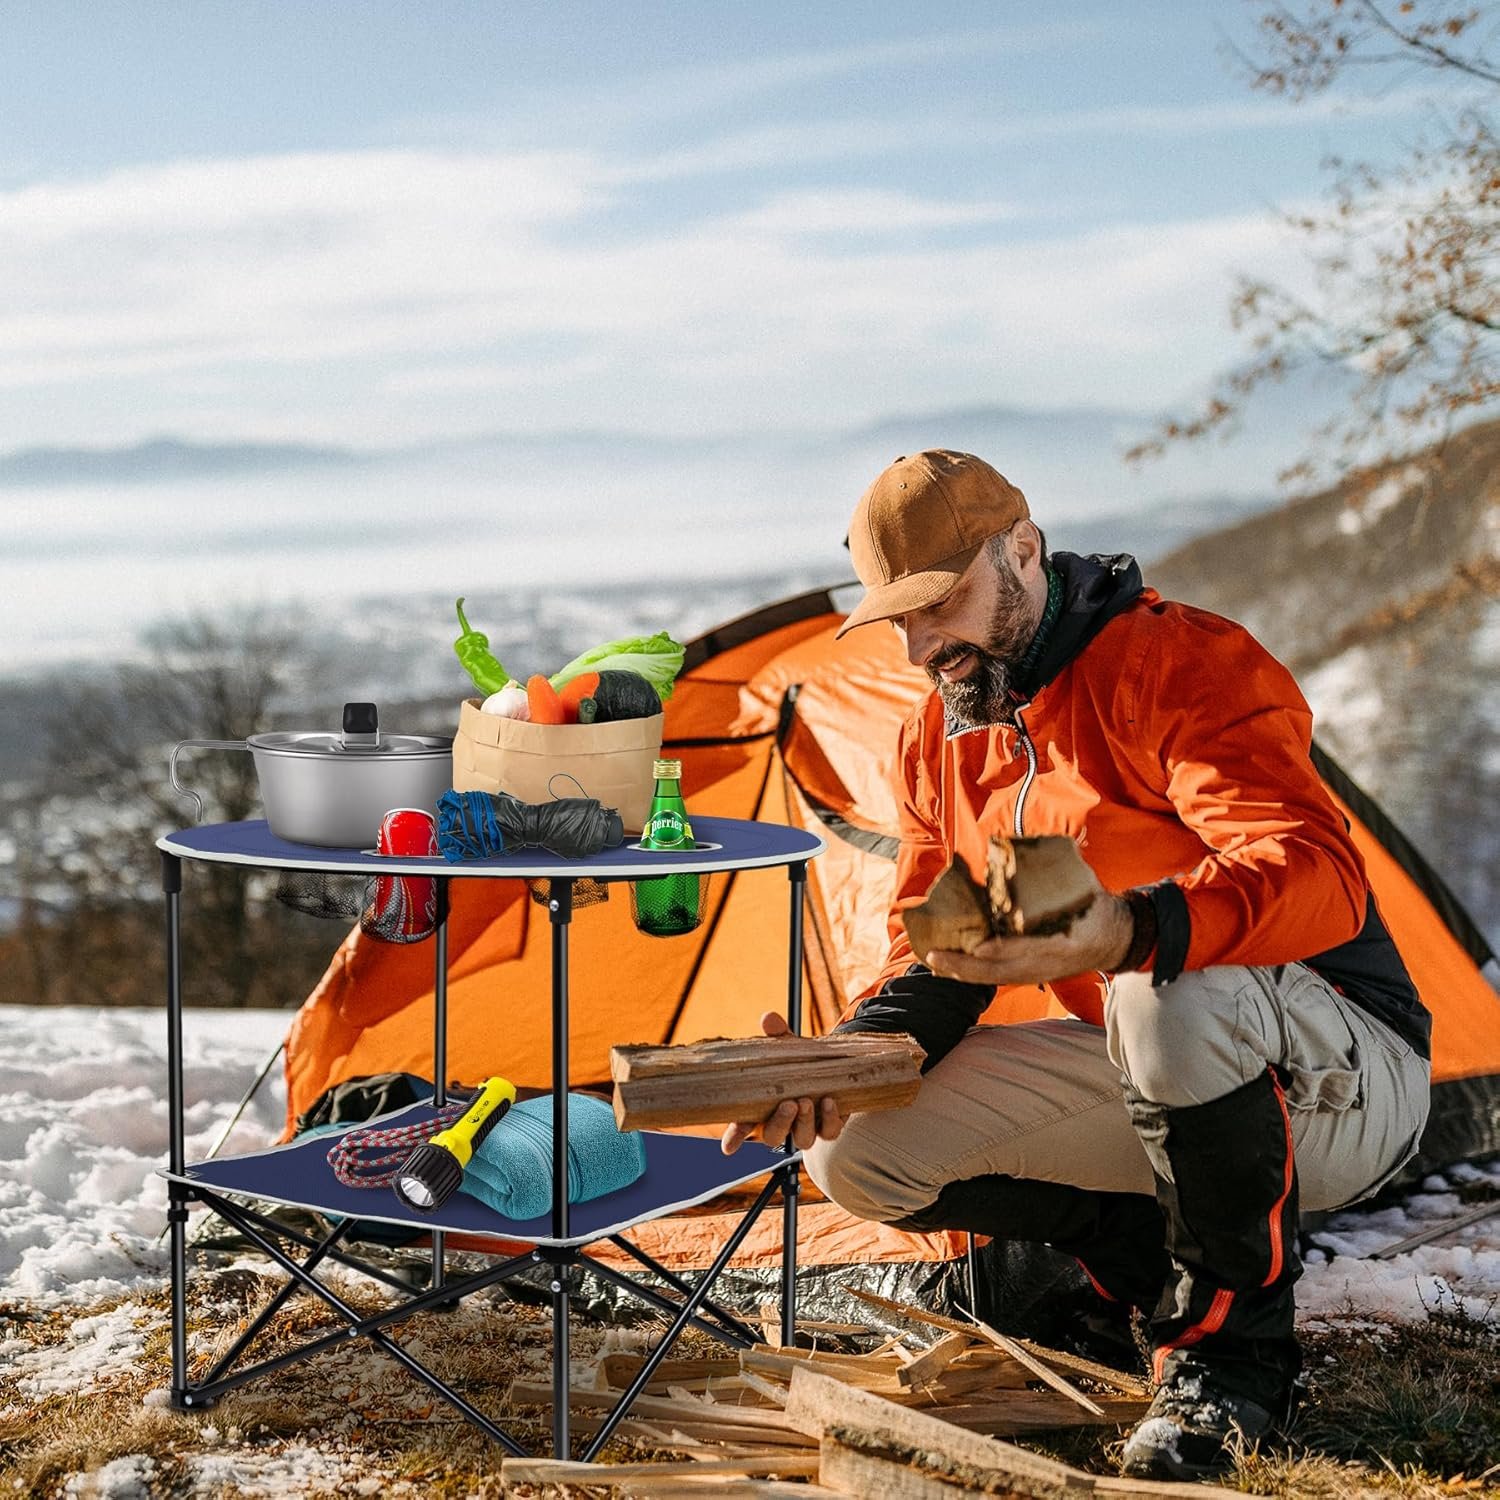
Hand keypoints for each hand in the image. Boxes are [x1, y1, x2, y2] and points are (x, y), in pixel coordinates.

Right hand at [720, 1011, 845, 1155]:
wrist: (834, 1063)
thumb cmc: (798, 1059)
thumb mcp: (787, 1045)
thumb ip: (777, 1034)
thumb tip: (769, 1018)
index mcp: (762, 1106)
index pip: (742, 1126)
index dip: (734, 1137)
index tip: (728, 1147)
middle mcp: (782, 1121)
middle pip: (773, 1136)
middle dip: (780, 1124)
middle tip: (788, 1104)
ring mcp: (806, 1126)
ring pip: (802, 1139)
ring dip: (803, 1122)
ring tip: (806, 1100)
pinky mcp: (829, 1125)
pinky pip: (829, 1132)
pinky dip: (829, 1119)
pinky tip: (830, 1101)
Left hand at [923, 890, 1133, 987]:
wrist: (1116, 939)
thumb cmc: (1094, 908)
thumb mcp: (1085, 890)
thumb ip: (1060, 871)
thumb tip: (1034, 844)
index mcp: (1064, 942)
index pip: (1029, 948)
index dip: (1003, 949)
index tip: (979, 946)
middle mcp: (1047, 963)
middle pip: (1001, 971)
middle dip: (967, 966)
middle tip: (936, 955)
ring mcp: (1038, 973)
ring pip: (995, 978)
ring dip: (962, 972)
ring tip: (934, 961)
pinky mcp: (1031, 975)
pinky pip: (998, 977)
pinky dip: (973, 973)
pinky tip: (950, 967)